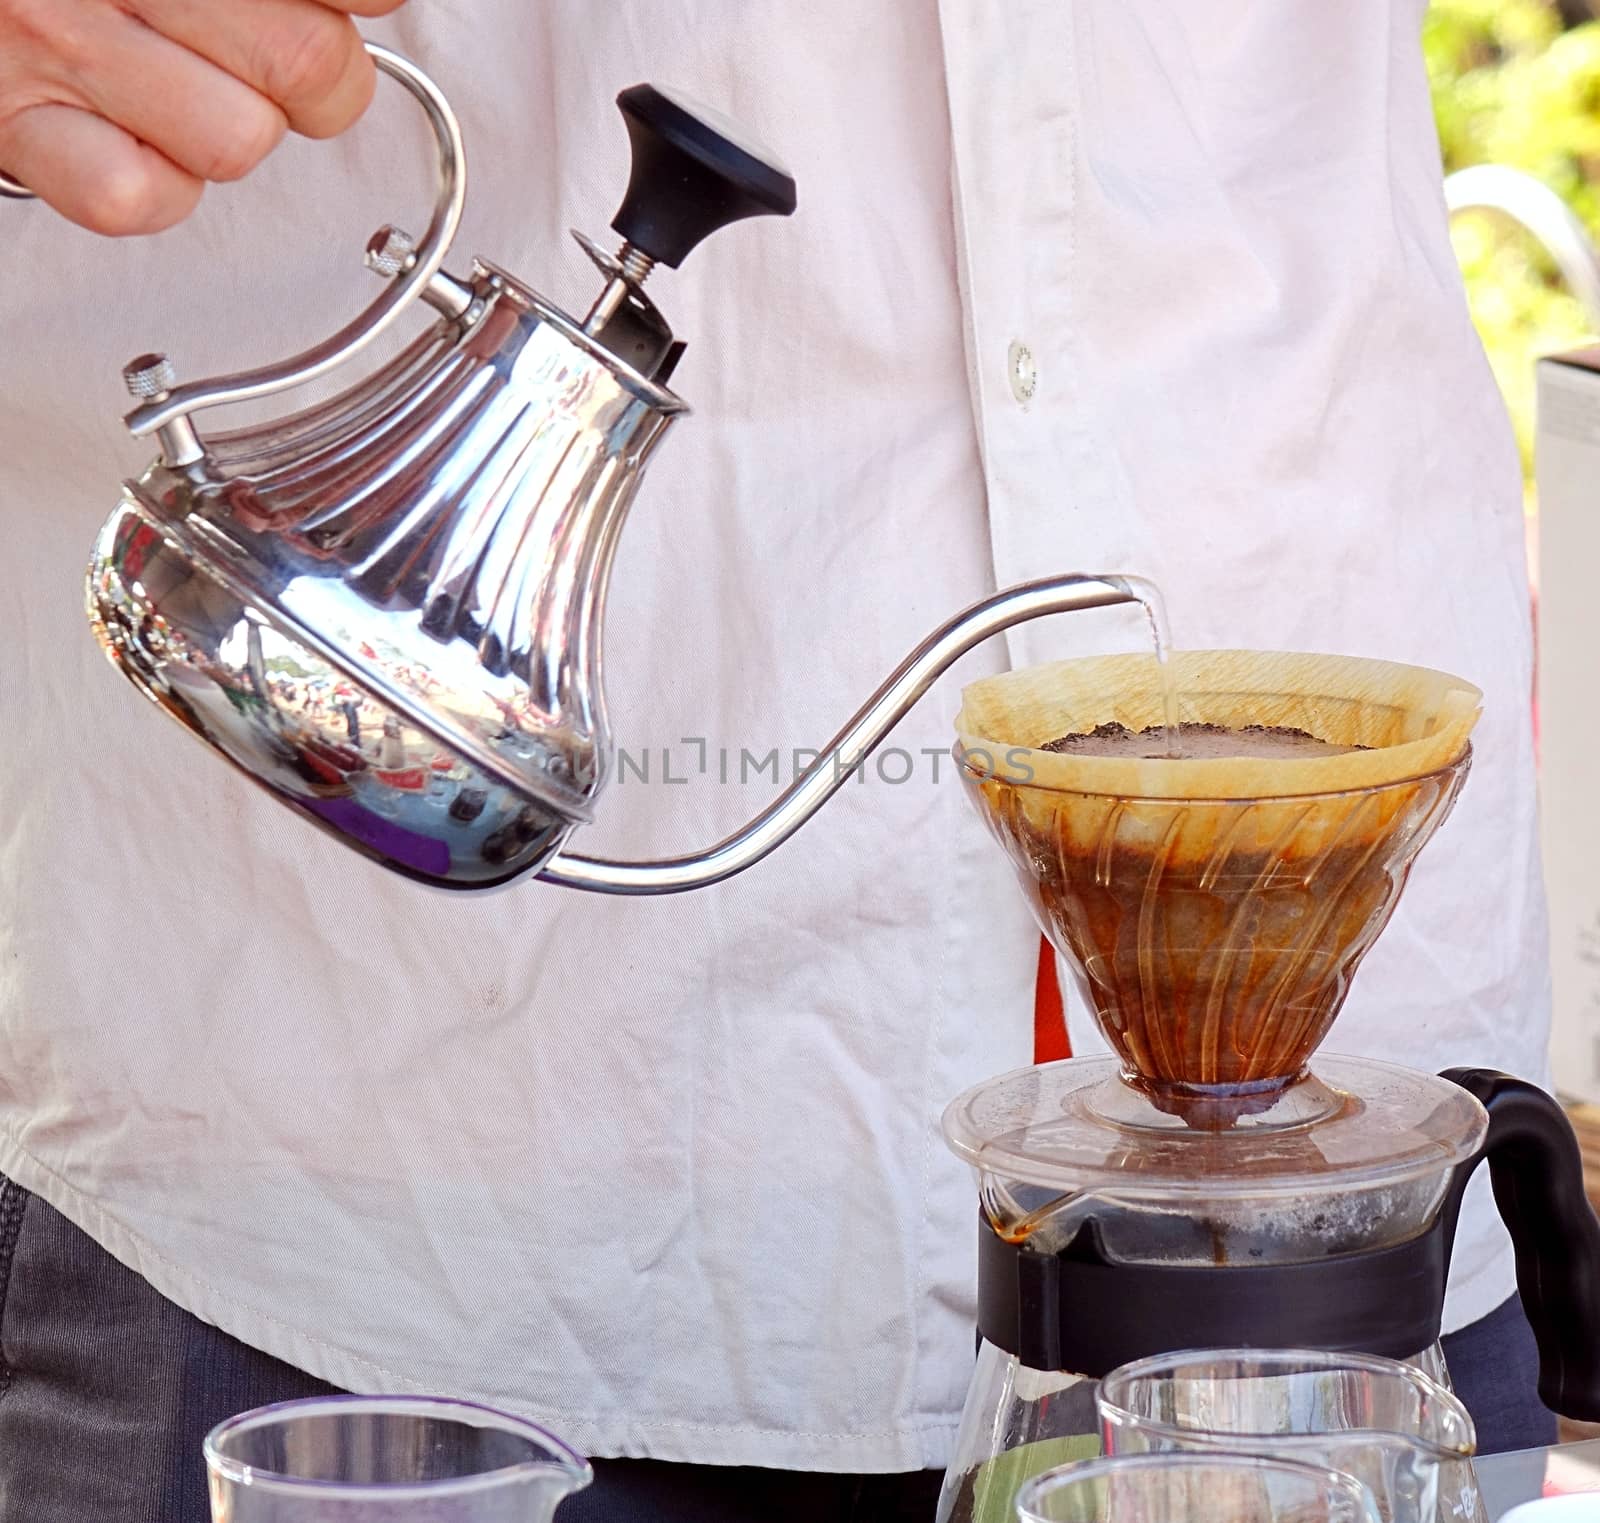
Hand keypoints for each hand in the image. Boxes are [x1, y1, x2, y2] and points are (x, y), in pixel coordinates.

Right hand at [0, 0, 405, 235]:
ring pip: (241, 139)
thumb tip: (382, 2)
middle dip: (318, 85)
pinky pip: (138, 196)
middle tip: (268, 61)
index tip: (348, 11)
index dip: (363, 6)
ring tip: (178, 86)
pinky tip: (128, 137)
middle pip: (310, 63)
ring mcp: (54, 39)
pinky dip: (156, 189)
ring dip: (232, 131)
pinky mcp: (15, 124)